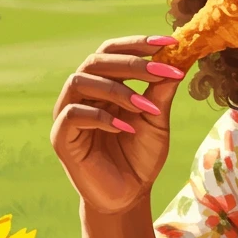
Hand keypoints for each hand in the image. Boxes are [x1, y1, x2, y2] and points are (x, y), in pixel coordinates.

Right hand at [51, 36, 184, 212]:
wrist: (129, 195)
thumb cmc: (141, 155)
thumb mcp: (156, 119)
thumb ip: (160, 91)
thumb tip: (176, 60)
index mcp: (103, 84)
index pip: (113, 51)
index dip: (138, 43)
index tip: (169, 42)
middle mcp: (82, 93)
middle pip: (96, 61)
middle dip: (132, 64)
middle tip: (163, 71)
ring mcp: (68, 113)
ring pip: (81, 82)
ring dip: (118, 91)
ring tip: (146, 108)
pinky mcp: (61, 137)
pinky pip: (73, 114)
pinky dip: (101, 117)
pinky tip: (126, 128)